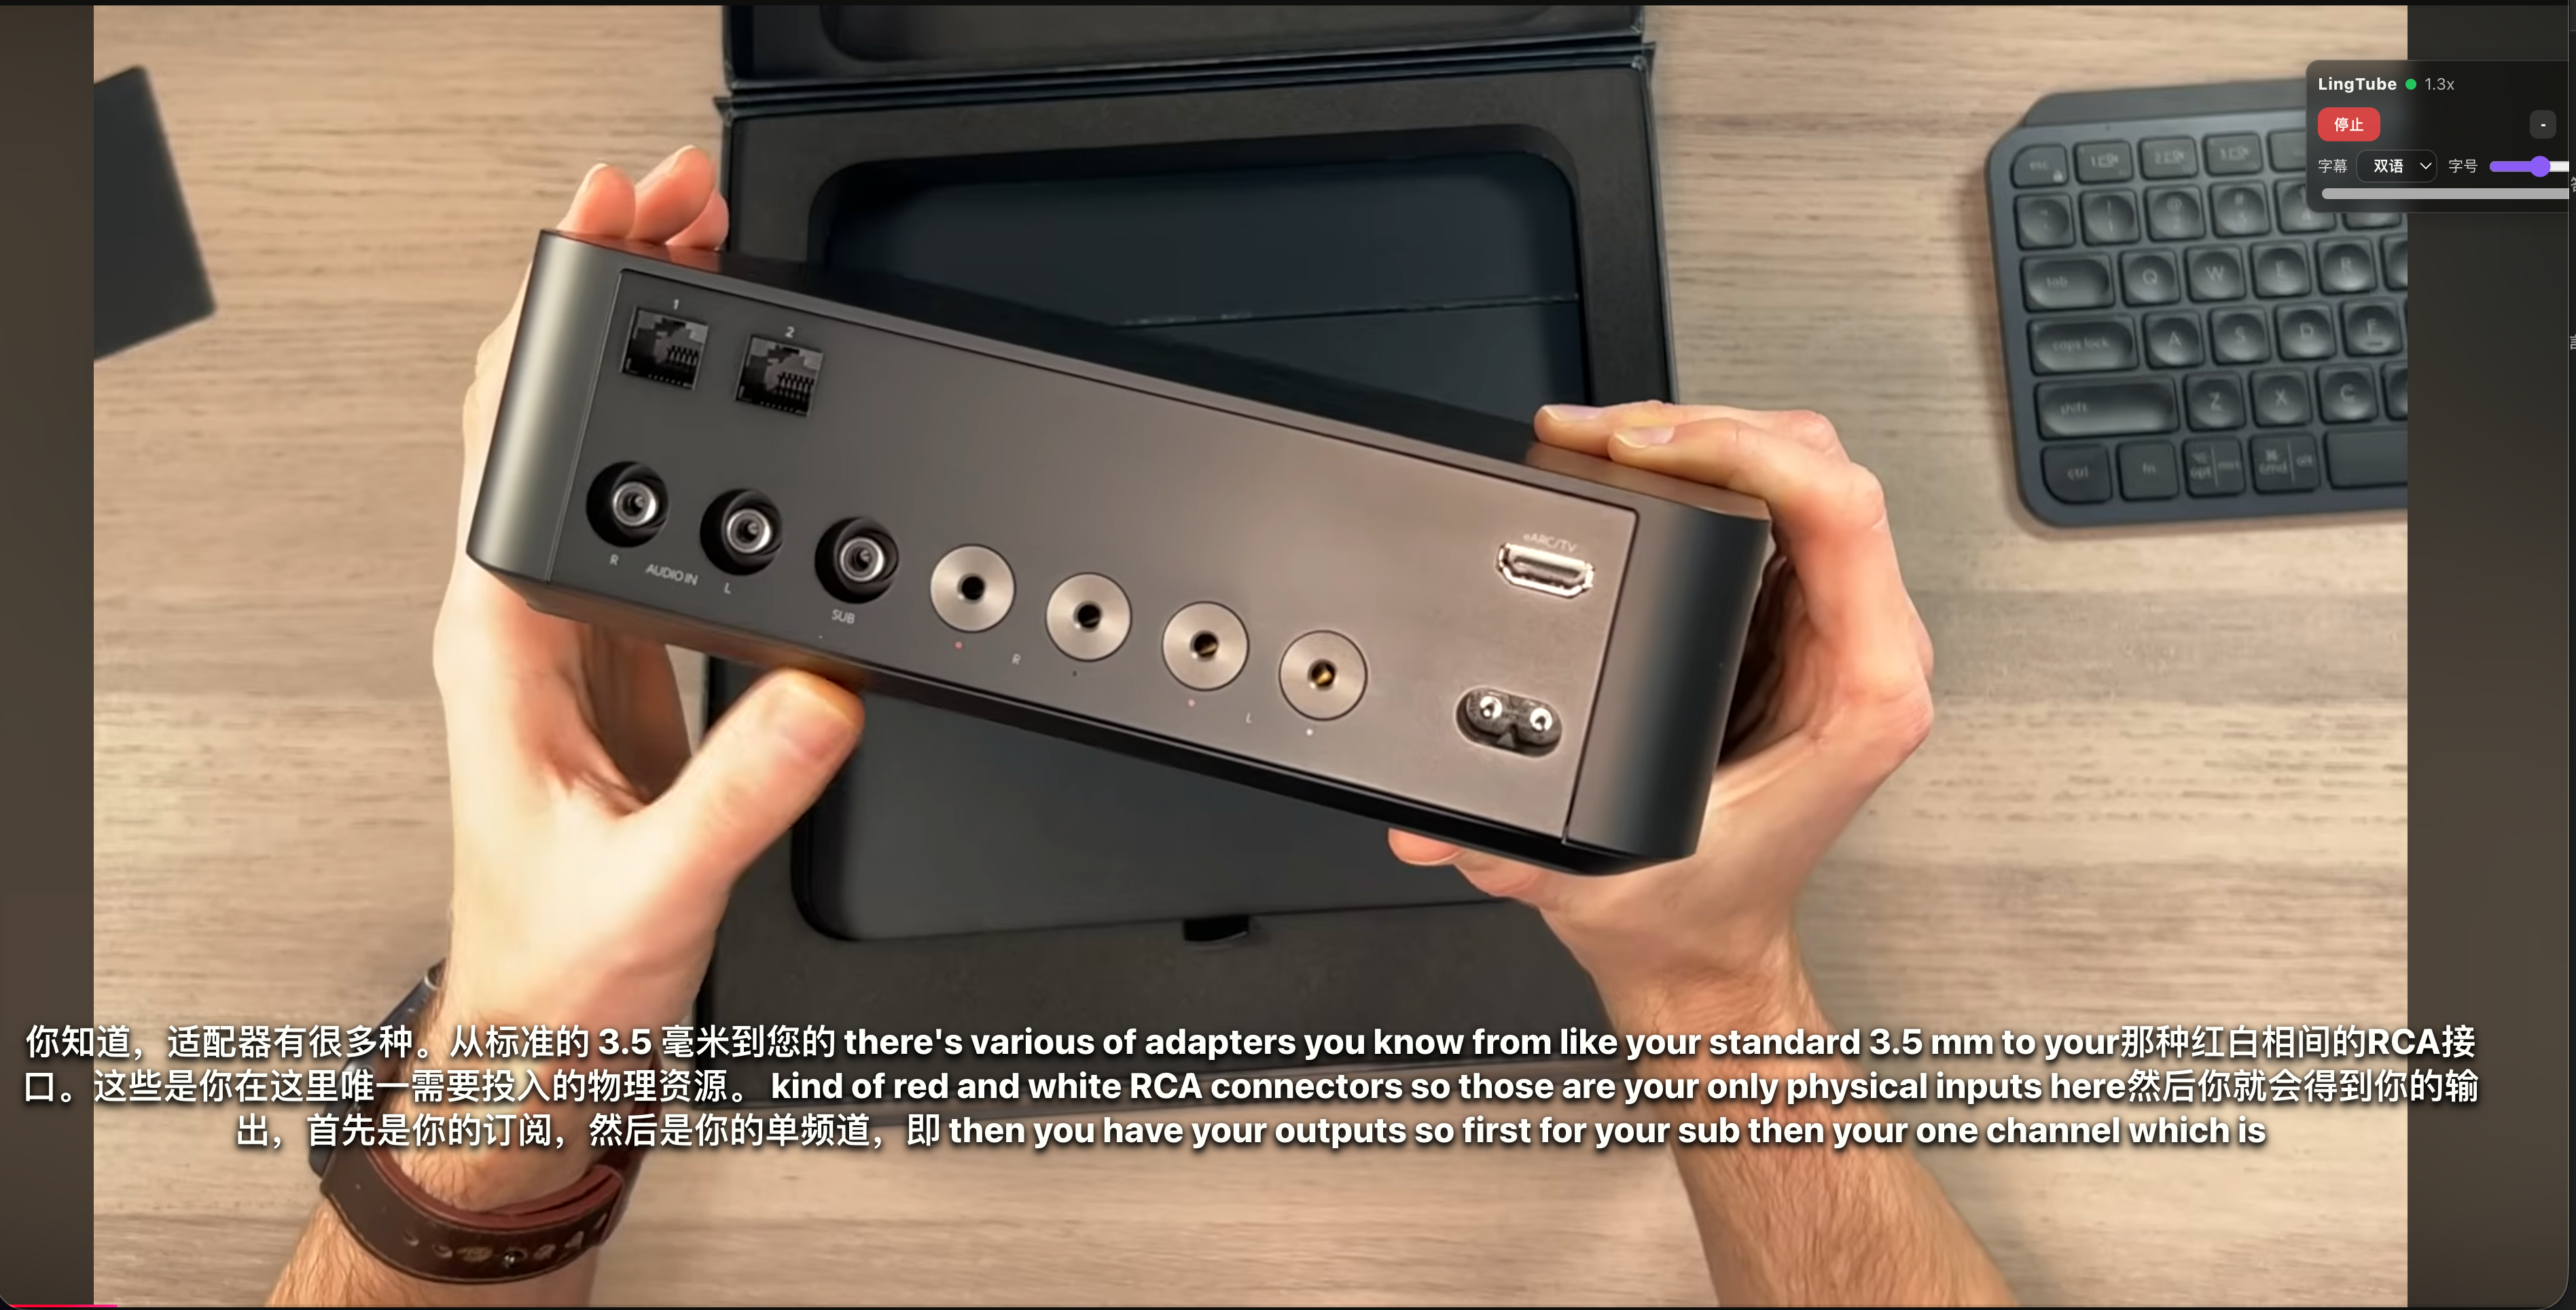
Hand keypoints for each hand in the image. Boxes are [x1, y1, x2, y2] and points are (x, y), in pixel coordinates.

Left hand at [421, 150, 864, 1203]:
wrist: (552, 1040)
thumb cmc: (561, 966)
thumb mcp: (660, 882)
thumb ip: (747, 787)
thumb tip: (825, 687)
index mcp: (509, 645)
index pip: (518, 442)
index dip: (559, 317)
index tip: (617, 227)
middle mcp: (531, 622)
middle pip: (554, 414)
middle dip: (612, 295)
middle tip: (685, 205)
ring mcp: (578, 636)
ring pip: (601, 453)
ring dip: (646, 355)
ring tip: (709, 262)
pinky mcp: (628, 662)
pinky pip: (648, 514)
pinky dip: (685, 437)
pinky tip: (730, 408)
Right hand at [1390, 401, 1934, 1029]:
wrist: (1702, 947)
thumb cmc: (1694, 912)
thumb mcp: (1602, 878)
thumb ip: (1507, 858)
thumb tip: (1431, 821)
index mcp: (1859, 690)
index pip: (1839, 513)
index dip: (1742, 452)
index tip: (1643, 453)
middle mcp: (1859, 643)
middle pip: (1817, 463)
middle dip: (1699, 424)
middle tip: (1596, 433)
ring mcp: (1827, 623)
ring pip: (1795, 466)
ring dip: (1695, 434)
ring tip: (1601, 435)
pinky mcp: (1785, 614)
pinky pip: (1765, 500)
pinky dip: (1693, 468)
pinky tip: (1628, 466)